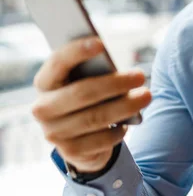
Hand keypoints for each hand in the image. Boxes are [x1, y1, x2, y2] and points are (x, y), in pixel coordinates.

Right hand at [32, 37, 151, 172]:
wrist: (76, 137)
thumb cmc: (84, 97)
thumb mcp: (82, 81)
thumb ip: (91, 72)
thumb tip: (116, 71)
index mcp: (45, 82)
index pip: (57, 63)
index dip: (77, 52)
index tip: (100, 44)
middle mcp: (43, 108)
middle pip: (82, 92)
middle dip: (114, 83)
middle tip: (139, 75)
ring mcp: (54, 133)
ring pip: (96, 117)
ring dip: (125, 106)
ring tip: (146, 95)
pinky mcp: (70, 152)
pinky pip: (101, 140)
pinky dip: (118, 131)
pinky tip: (129, 123)